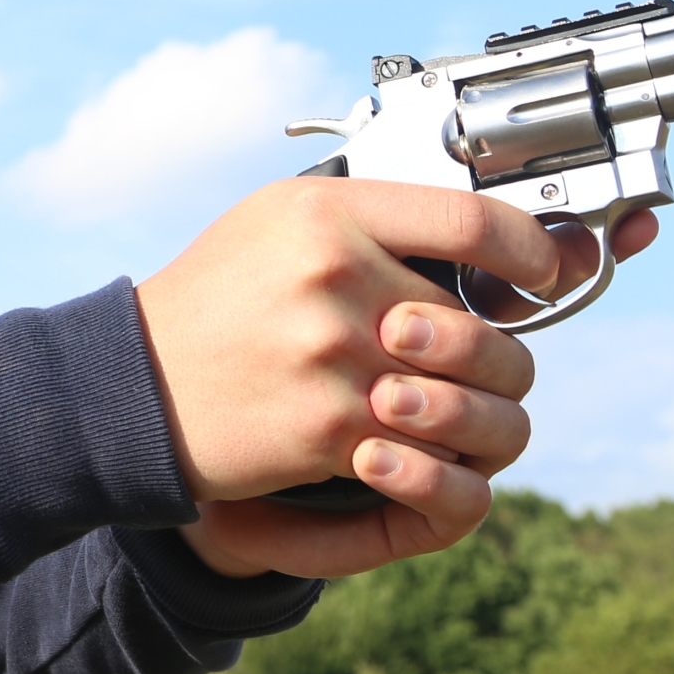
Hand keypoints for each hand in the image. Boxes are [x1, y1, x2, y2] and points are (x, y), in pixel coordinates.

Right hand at [137, 180, 653, 579]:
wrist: (130, 385)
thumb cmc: (212, 301)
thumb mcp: (278, 226)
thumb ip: (375, 225)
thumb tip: (496, 245)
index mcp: (326, 213)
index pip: (473, 221)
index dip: (531, 251)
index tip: (543, 273)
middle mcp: (334, 275)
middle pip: (484, 327)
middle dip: (495, 360)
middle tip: (480, 369)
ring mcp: (334, 354)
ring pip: (466, 398)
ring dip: (467, 417)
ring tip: (440, 414)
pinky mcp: (329, 427)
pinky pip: (423, 450)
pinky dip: (420, 460)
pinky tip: (392, 448)